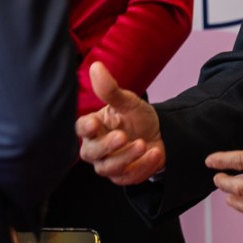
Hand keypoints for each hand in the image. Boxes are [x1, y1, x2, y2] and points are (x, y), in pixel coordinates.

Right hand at [75, 62, 165, 184]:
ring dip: (127, 156)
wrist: (160, 135)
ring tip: (144, 143)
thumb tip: (96, 66)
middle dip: (107, 146)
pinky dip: (143, 166)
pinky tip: (155, 152)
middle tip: (122, 136)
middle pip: (91, 152)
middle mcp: (96, 147)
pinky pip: (128, 176)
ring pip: (109, 167)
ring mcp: (108, 164)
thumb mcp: (128, 102)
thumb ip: (110, 90)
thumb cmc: (137, 118)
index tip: (94, 124)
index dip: (85, 128)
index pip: (81, 128)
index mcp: (93, 126)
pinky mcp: (123, 176)